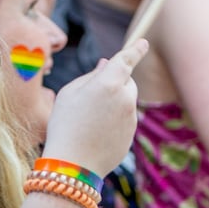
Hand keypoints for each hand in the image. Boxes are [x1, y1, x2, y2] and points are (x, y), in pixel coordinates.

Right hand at [44, 38, 147, 177]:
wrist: (72, 165)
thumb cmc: (65, 124)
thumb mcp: (69, 93)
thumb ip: (91, 76)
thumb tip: (107, 66)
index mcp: (109, 83)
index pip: (126, 60)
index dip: (135, 49)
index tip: (143, 42)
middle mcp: (125, 99)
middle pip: (127, 81)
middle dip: (116, 81)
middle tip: (92, 95)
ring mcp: (131, 119)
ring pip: (125, 102)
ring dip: (113, 103)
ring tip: (88, 120)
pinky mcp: (131, 135)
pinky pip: (124, 120)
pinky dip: (113, 121)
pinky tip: (94, 134)